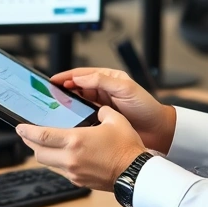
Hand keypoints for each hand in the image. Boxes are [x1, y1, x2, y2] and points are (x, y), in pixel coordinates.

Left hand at [17, 106, 145, 190]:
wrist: (136, 174)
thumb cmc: (127, 148)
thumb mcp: (114, 120)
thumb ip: (101, 111)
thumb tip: (97, 110)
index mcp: (75, 141)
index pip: (42, 136)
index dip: (27, 131)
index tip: (19, 127)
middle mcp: (70, 159)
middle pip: (38, 152)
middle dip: (30, 143)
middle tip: (27, 135)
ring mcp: (74, 172)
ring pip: (47, 163)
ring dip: (42, 153)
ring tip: (41, 144)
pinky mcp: (79, 181)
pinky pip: (60, 171)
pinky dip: (56, 162)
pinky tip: (61, 155)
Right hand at [52, 68, 176, 152]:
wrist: (158, 132)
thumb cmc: (146, 108)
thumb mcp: (126, 89)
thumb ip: (103, 81)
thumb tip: (80, 77)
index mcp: (108, 79)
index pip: (82, 74)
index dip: (66, 76)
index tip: (52, 81)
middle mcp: (103, 91)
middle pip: (77, 88)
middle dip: (62, 90)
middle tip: (48, 95)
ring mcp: (101, 107)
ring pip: (78, 103)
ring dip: (67, 104)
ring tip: (54, 108)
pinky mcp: (101, 121)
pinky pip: (83, 117)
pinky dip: (74, 118)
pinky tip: (67, 122)